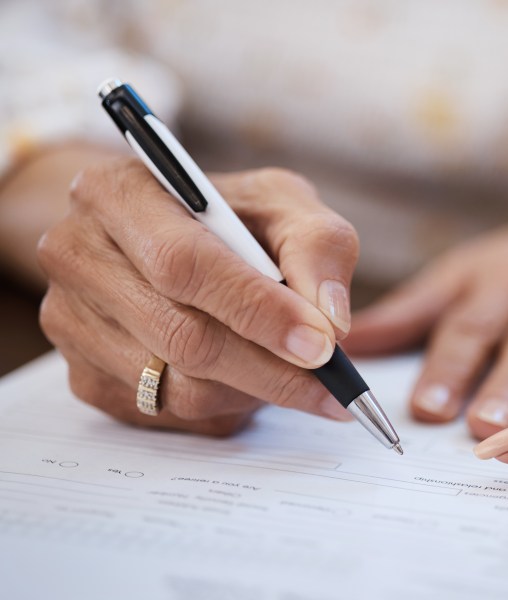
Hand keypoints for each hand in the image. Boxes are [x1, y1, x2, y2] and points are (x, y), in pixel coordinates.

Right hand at [38, 159, 358, 434]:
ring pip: (180, 389)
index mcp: (118, 193)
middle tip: (332, 384)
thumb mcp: (282, 204)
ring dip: (254, 390)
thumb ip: (318, 246)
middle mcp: (78, 257)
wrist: (164, 235)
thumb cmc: (229, 217)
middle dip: (271, 369)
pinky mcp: (85, 378)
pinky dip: (228, 407)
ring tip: (293, 369)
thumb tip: (331, 321)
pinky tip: (250, 377)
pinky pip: (171, 417)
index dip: (258, 310)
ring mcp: (71, 324)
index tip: (321, 344)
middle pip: (181, 337)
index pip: (185, 264)